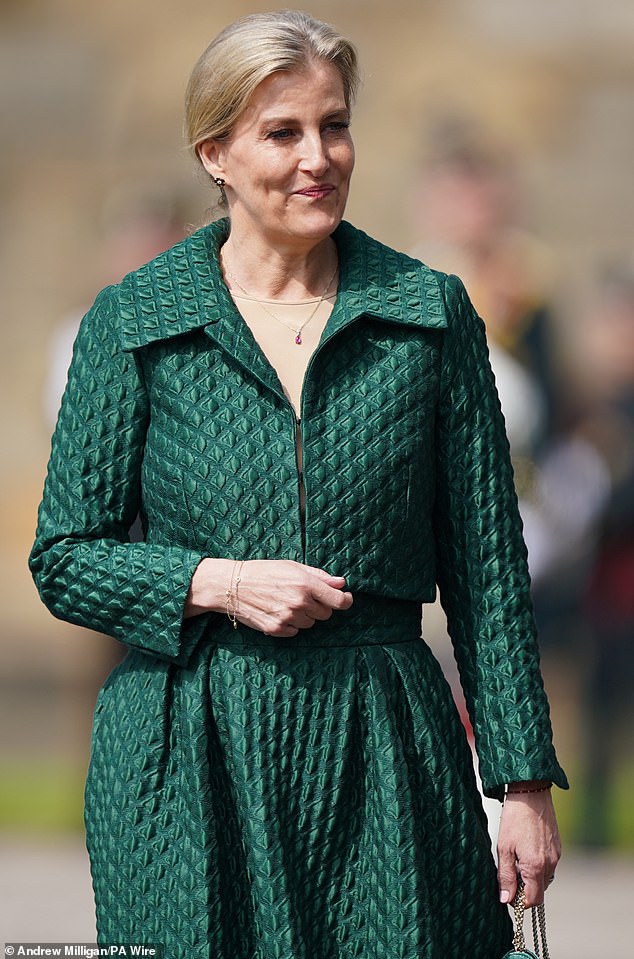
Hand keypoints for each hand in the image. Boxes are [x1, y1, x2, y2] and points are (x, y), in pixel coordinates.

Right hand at [185, 557, 352, 634]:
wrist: (232, 585)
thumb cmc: (263, 571)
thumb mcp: (292, 566)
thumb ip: (319, 576)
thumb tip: (341, 583)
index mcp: (305, 584)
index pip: (339, 600)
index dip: (346, 600)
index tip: (346, 598)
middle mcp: (299, 602)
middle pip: (326, 614)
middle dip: (320, 606)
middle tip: (304, 596)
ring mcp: (288, 618)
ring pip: (311, 624)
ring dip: (305, 615)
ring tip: (287, 602)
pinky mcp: (276, 630)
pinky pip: (295, 631)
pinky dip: (291, 624)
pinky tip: (279, 612)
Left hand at [497, 786, 560, 907]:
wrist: (531, 793)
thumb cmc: (515, 818)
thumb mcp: (504, 848)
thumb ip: (505, 876)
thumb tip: (506, 899)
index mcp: (536, 866)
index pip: (533, 900)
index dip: (519, 901)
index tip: (508, 892)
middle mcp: (551, 864)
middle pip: (540, 891)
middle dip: (525, 888)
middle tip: (510, 871)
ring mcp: (557, 856)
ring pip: (545, 878)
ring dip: (532, 876)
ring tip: (517, 858)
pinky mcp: (558, 847)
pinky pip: (549, 865)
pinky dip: (538, 865)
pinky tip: (526, 849)